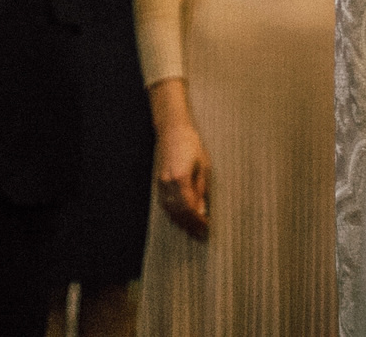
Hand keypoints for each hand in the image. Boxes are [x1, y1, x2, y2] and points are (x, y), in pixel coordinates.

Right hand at [147, 79, 210, 238]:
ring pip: (169, 210)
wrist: (173, 130)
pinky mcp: (159, 182)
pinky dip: (173, 214)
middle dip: (190, 226)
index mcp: (181, 178)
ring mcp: (161, 183)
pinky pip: (165, 204)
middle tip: (200, 235)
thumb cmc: (191, 145)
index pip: (189, 208)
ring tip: (192, 230)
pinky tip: (181, 218)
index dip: (197, 221)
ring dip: (181, 222)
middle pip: (178, 213)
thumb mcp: (203, 166)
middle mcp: (168, 183)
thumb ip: (201, 190)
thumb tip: (202, 210)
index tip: (206, 228)